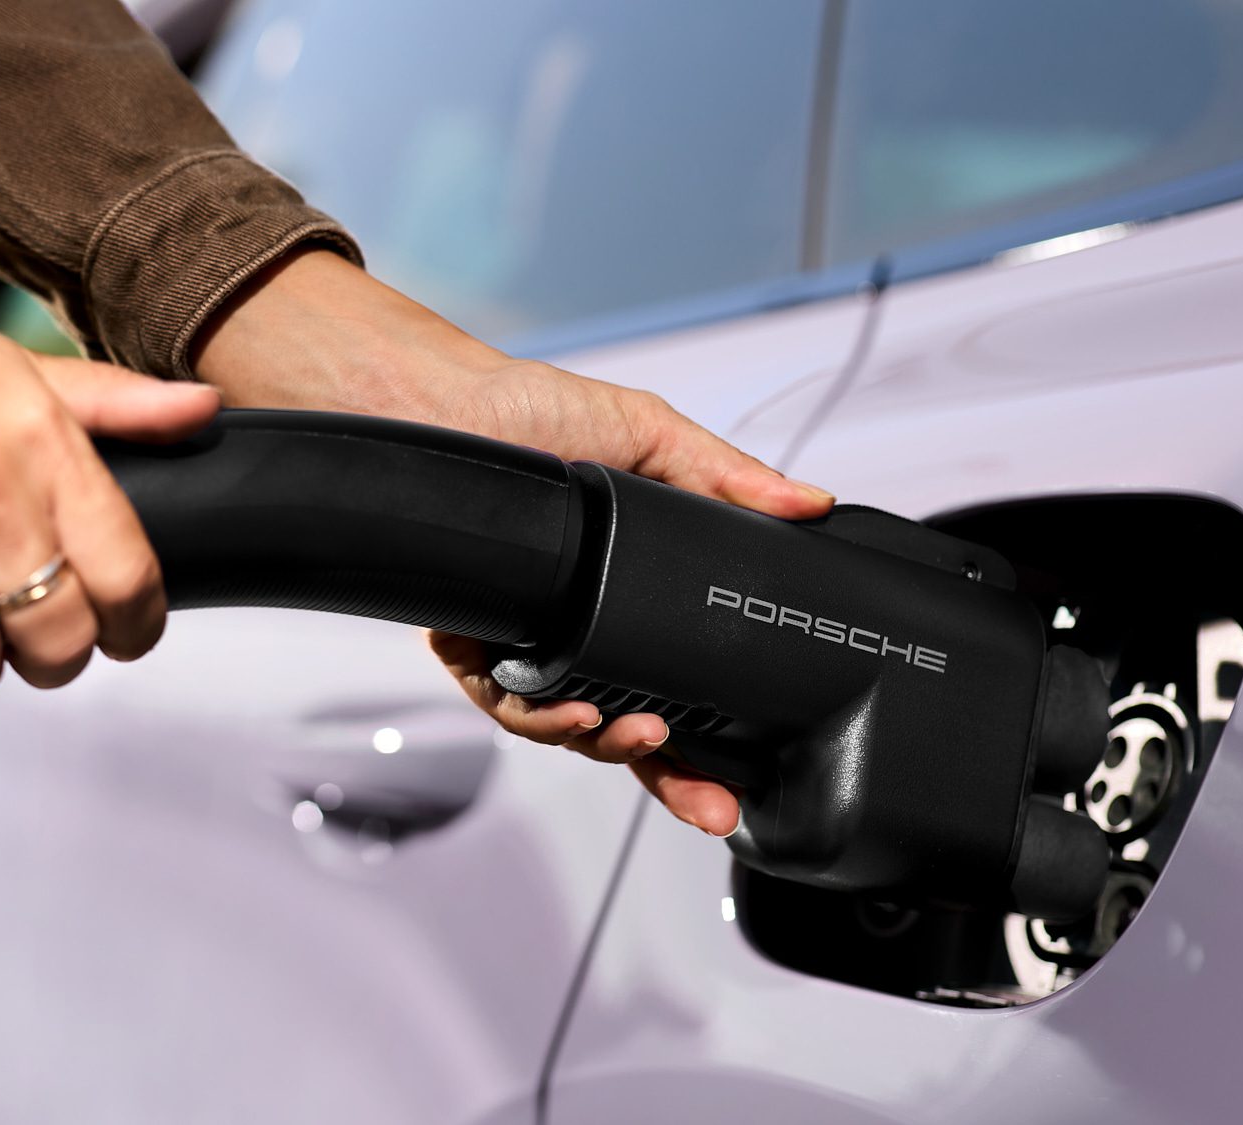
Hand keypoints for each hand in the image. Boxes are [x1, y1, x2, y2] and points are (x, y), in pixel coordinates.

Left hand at [193, 249, 834, 834]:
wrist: (437, 409)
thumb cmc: (526, 413)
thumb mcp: (646, 435)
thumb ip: (724, 477)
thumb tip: (806, 502)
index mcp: (629, 592)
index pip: (681, 679)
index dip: (713, 733)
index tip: (745, 769)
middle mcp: (578, 627)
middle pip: (633, 727)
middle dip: (675, 779)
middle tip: (710, 802)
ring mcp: (525, 643)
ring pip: (572, 729)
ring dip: (612, 746)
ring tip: (646, 738)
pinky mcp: (470, 645)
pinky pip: (507, 705)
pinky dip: (545, 718)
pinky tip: (577, 712)